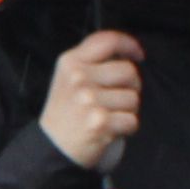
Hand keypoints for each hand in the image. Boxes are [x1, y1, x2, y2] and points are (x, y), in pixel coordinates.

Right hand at [39, 31, 145, 171]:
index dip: (129, 45)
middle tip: (116, 99)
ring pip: (133, 98)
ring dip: (128, 110)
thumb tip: (126, 54)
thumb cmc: (66, 113)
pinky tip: (110, 129)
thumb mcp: (68, 78)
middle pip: (128, 70)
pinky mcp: (100, 122)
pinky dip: (127, 128)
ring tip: (109, 116)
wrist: (52, 148)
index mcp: (71, 62)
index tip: (138, 55)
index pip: (107, 40)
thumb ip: (91, 62)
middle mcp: (79, 78)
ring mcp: (89, 100)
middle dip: (131, 86)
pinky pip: (133, 120)